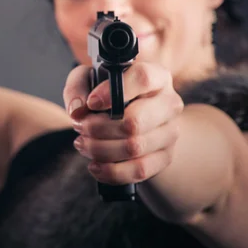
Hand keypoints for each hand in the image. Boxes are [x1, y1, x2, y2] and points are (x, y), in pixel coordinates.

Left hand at [63, 62, 182, 184]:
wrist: (129, 116)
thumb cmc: (106, 93)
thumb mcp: (87, 80)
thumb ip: (77, 87)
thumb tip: (77, 110)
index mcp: (156, 76)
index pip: (143, 78)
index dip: (113, 92)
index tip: (91, 103)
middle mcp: (169, 102)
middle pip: (135, 121)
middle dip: (98, 128)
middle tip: (80, 127)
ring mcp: (170, 131)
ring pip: (134, 147)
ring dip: (100, 149)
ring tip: (82, 143)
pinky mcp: (165, 156)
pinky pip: (140, 170)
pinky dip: (112, 171)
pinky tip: (95, 165)